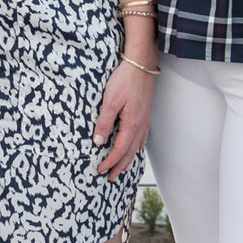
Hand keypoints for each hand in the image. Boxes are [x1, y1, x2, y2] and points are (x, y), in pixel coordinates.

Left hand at [91, 60, 155, 176]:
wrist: (141, 64)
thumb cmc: (125, 80)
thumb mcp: (110, 101)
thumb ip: (104, 123)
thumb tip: (98, 142)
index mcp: (131, 125)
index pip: (119, 150)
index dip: (109, 162)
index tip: (100, 170)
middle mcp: (140, 125)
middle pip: (129, 153)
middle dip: (119, 166)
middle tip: (111, 178)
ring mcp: (144, 120)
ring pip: (136, 146)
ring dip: (128, 159)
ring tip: (121, 168)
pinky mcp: (145, 114)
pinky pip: (141, 137)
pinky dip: (136, 147)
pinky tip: (134, 148)